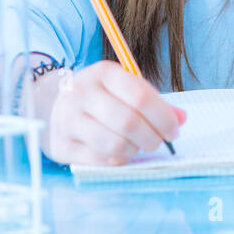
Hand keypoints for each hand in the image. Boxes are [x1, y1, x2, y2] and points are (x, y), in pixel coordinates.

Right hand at [43, 60, 185, 165]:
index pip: (141, 96)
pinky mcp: (62, 145)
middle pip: (128, 122)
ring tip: (136, 145)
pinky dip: (118, 159)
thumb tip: (181, 119)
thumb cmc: (100, 98)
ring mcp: (68, 119)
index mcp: (103, 72)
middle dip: (152, 137)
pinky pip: (101, 160)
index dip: (163, 117)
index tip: (174, 129)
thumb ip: (152, 102)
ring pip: (115, 144)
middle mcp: (82, 92)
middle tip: (158, 141)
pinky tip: (119, 151)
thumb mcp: (124, 88)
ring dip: (134, 149)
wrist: (53, 106)